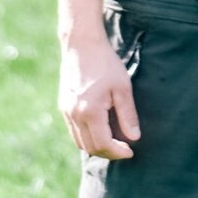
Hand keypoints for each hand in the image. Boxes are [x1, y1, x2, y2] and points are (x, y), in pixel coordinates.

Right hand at [58, 37, 140, 159]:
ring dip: (96, 146)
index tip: (131, 151)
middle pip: (90, 147)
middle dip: (108, 152)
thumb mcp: (123, 87)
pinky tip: (100, 128)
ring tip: (114, 141)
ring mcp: (66, 112)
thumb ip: (128, 114)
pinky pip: (74, 131)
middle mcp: (74, 115)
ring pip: (79, 142)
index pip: (103, 143)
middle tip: (124, 148)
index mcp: (90, 111)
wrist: (82, 45)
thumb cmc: (106, 63)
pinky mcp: (63, 106)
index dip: (118, 151)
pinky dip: (86, 136)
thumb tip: (134, 137)